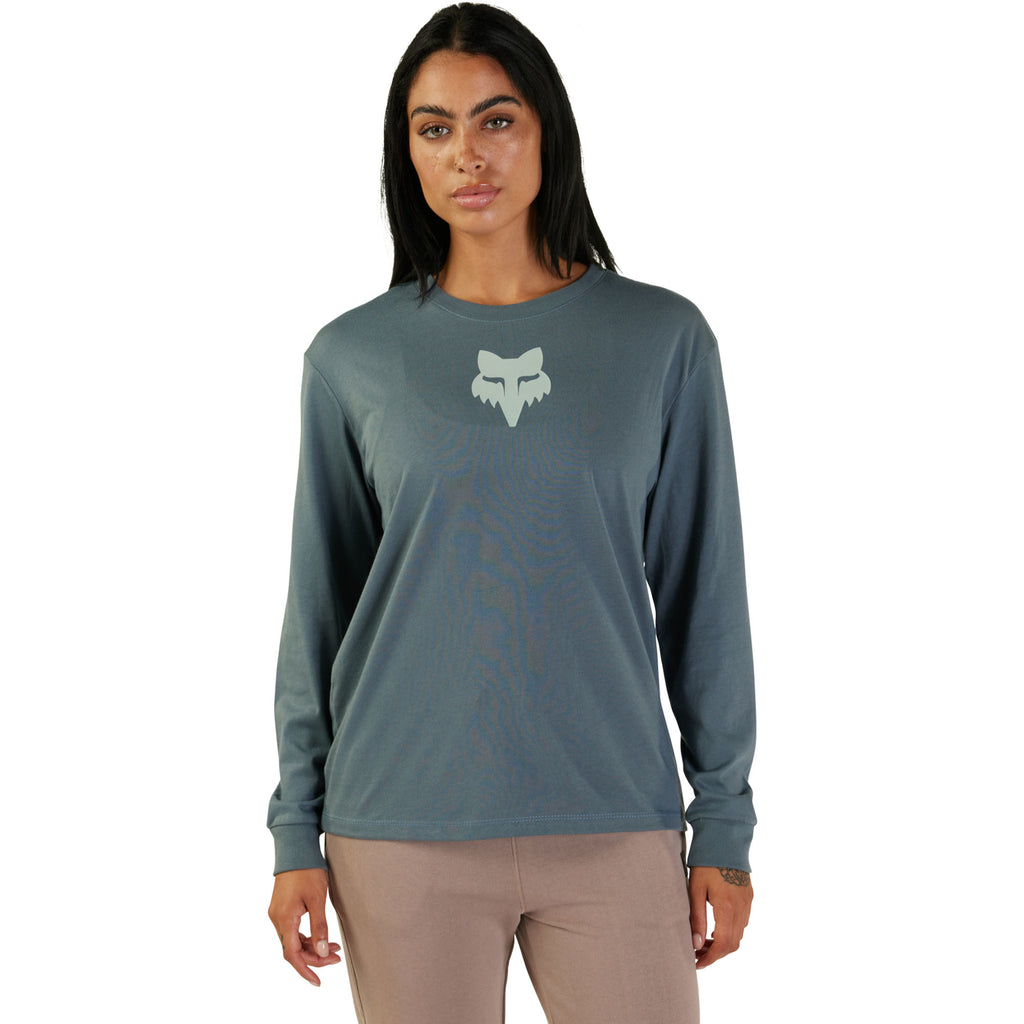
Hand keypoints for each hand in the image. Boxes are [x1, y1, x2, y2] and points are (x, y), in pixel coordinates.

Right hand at [268, 868, 341, 985]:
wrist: (296, 848)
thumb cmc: (307, 870)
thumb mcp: (317, 898)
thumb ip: (319, 926)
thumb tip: (321, 951)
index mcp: (284, 918)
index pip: (292, 954)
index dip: (305, 969)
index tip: (318, 981)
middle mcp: (277, 919)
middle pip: (293, 949)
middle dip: (314, 957)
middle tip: (336, 957)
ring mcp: (277, 914)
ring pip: (292, 941)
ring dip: (312, 947)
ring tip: (334, 947)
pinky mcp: (282, 908)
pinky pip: (292, 930)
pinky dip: (306, 937)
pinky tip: (321, 936)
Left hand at [687, 865, 752, 968]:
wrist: (725, 839)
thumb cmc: (706, 862)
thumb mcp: (695, 889)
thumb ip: (697, 918)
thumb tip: (696, 944)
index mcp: (727, 907)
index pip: (723, 945)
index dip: (710, 958)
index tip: (697, 963)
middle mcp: (742, 908)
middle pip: (733, 944)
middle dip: (716, 954)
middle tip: (697, 954)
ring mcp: (747, 902)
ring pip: (739, 935)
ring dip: (723, 943)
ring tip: (704, 942)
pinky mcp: (748, 897)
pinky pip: (742, 922)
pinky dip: (730, 931)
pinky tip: (716, 928)